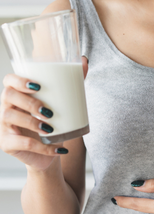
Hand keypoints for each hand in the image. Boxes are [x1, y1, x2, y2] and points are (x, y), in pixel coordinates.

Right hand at [0, 56, 87, 170]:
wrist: (49, 153)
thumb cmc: (54, 125)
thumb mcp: (62, 105)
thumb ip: (72, 83)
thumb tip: (85, 60)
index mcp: (18, 95)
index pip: (9, 80)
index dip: (19, 81)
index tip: (38, 86)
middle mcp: (6, 108)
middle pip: (8, 96)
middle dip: (29, 102)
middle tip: (49, 112)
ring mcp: (3, 126)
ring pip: (10, 117)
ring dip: (32, 122)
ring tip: (50, 128)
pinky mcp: (6, 144)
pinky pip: (22, 143)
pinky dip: (43, 148)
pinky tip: (60, 149)